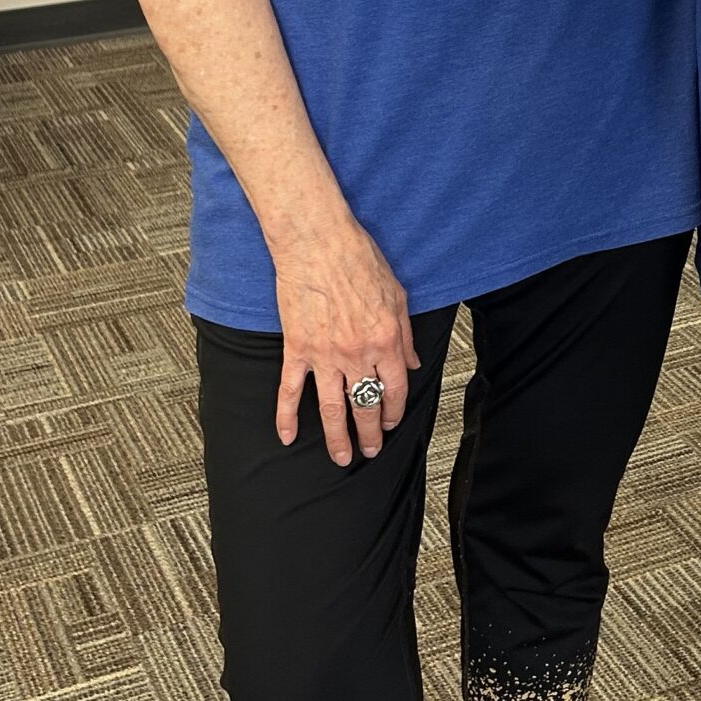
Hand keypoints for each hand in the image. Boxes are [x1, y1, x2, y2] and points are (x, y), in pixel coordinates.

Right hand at [272, 218, 418, 464]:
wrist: (318, 242)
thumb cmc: (359, 259)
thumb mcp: (398, 294)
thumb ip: (406, 334)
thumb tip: (413, 363)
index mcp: (386, 341)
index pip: (395, 388)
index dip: (394, 410)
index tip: (390, 421)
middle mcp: (358, 354)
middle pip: (366, 405)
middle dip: (370, 433)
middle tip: (371, 451)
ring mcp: (325, 355)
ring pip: (332, 408)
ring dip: (338, 437)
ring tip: (342, 457)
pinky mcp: (297, 348)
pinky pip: (290, 390)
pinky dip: (286, 416)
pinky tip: (287, 437)